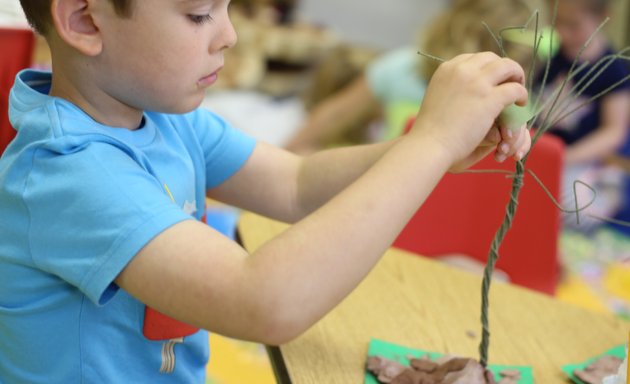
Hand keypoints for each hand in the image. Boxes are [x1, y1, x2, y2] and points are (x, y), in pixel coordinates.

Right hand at [409, 52, 528, 167]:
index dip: (486, 67)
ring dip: (517, 76)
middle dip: (503, 68)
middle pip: (492, 58)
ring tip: (519, 90)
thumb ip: (451, 89)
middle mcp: (461, 70)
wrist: (429, 145)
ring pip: (508, 67)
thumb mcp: (436, 98)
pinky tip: (520, 104)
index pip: (473, 58)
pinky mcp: (489, 98)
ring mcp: (476, 82)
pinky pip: (515, 89)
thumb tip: (466, 89)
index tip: (492, 80)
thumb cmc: (429, 131)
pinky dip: (522, 95)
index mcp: (446, 69)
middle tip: (510, 82)